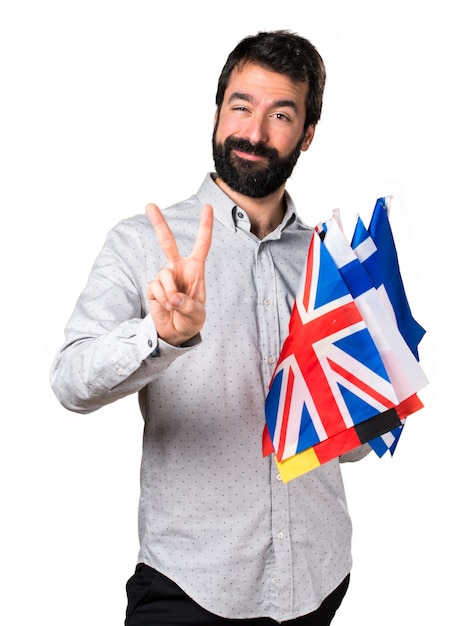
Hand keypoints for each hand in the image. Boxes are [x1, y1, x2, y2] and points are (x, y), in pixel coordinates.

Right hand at [145, 203, 212, 345]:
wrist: (175, 332)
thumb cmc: (191, 319)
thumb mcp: (196, 314)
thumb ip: (187, 306)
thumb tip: (173, 298)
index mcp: (195, 269)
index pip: (202, 244)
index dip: (205, 226)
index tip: (208, 207)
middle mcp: (178, 268)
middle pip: (167, 242)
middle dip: (158, 223)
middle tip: (149, 205)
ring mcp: (164, 277)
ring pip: (164, 274)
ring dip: (170, 292)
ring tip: (174, 305)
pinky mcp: (153, 287)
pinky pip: (155, 287)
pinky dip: (161, 299)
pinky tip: (165, 306)